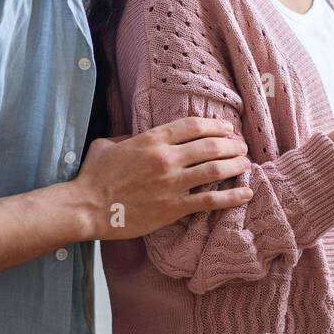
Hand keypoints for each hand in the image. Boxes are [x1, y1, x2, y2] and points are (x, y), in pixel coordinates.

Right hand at [74, 116, 251, 240]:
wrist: (86, 208)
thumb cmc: (93, 176)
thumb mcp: (108, 145)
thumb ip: (128, 137)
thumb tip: (138, 135)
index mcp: (151, 140)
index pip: (193, 126)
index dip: (215, 125)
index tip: (228, 128)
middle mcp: (166, 158)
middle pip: (210, 145)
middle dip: (231, 144)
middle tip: (241, 146)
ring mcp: (171, 183)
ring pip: (215, 169)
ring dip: (235, 165)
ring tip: (246, 164)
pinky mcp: (173, 208)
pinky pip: (210, 201)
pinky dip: (232, 196)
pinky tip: (246, 193)